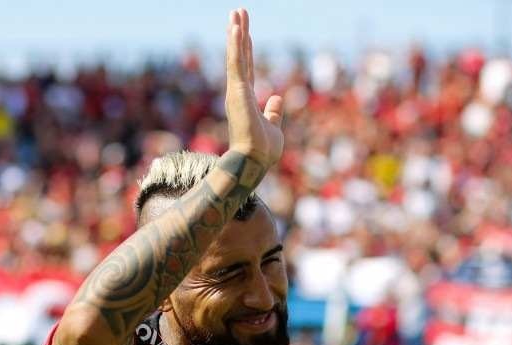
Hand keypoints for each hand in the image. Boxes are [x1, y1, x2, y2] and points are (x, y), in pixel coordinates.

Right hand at [224, 8, 282, 169]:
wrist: (254, 162)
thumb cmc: (262, 150)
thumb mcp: (273, 126)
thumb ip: (273, 112)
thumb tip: (276, 97)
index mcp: (245, 99)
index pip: (246, 67)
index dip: (245, 48)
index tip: (245, 31)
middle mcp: (238, 92)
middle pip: (239, 56)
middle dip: (239, 33)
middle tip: (238, 12)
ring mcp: (236, 91)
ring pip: (236, 55)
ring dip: (236, 32)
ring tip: (236, 11)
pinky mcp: (236, 91)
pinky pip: (236, 63)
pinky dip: (235, 45)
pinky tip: (235, 28)